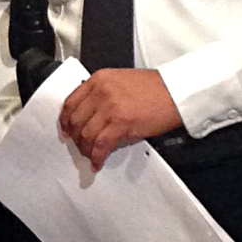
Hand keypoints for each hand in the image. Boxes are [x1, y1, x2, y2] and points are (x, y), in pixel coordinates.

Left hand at [59, 68, 181, 171]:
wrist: (176, 91)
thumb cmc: (154, 88)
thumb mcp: (120, 81)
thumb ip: (102, 93)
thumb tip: (90, 114)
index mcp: (99, 80)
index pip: (70, 102)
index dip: (64, 120)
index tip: (65, 130)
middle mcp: (101, 92)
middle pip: (76, 120)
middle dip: (75, 137)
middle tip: (79, 146)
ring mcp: (110, 107)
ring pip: (86, 134)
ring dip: (86, 149)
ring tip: (90, 155)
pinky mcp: (121, 123)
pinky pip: (101, 144)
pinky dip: (97, 156)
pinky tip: (98, 162)